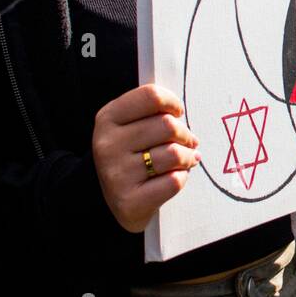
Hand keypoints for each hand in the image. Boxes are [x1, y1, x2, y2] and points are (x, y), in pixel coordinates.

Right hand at [92, 83, 199, 232]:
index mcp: (107, 118)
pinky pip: (174, 181)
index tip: (177, 113)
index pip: (151, 96)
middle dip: (185, 134)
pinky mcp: (130, 201)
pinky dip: (182, 177)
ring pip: (174, 154)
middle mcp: (107, 145)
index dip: (173, 102)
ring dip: (188, 156)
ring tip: (186, 159)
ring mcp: (116, 174)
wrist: (110, 199)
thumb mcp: (130, 125)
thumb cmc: (131, 155)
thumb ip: (153, 111)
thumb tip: (181, 112)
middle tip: (188, 141)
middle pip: (168, 125)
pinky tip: (175, 176)